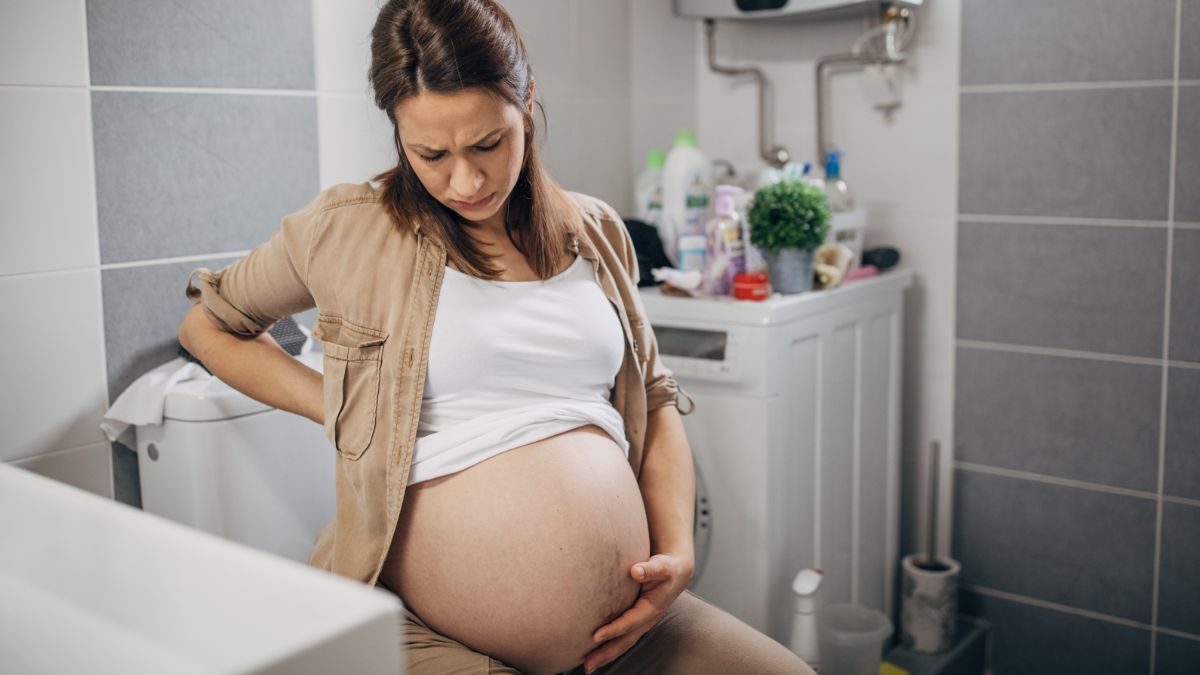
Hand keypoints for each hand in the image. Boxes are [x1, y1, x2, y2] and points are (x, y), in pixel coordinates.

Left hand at [583, 552, 694, 673]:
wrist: (676, 575)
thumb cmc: (667, 569)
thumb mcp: (662, 567)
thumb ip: (650, 569)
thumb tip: (636, 571)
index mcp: (651, 609)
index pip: (629, 623)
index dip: (613, 630)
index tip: (595, 636)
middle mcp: (645, 621)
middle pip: (624, 641)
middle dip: (606, 653)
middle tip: (587, 665)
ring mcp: (641, 624)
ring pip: (622, 643)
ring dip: (605, 656)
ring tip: (588, 667)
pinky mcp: (635, 623)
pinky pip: (621, 638)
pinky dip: (608, 648)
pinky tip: (594, 653)